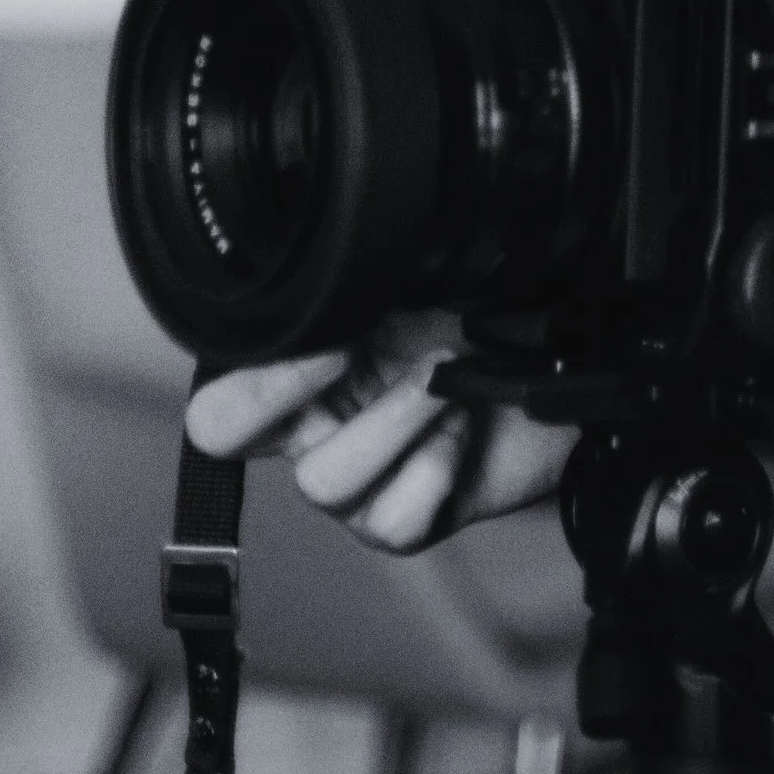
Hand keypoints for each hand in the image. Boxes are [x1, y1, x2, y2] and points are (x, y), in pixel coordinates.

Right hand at [183, 312, 568, 551]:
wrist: (556, 370)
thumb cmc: (481, 321)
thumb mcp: (416, 285)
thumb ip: (362, 283)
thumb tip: (333, 254)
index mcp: (299, 372)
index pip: (217, 384)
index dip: (246, 370)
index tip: (322, 334)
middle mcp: (311, 428)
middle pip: (226, 435)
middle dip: (279, 390)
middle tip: (346, 351)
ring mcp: (355, 482)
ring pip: (324, 481)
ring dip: (393, 417)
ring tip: (443, 375)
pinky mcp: (405, 520)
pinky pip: (392, 518)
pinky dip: (434, 465)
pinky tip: (463, 424)